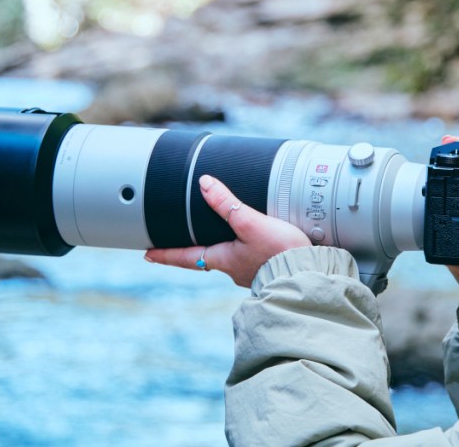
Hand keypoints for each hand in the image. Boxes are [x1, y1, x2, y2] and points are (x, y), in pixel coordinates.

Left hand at [144, 174, 311, 287]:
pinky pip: (251, 258)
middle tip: (183, 243)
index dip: (165, 254)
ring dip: (223, 249)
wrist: (310, 274)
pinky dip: (247, 250)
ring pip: (230, 258)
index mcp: (223, 259)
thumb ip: (227, 203)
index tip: (147, 254)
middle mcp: (234, 268)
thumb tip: (204, 183)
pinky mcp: (269, 269)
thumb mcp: (250, 223)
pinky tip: (258, 243)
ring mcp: (251, 271)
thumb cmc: (281, 253)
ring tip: (223, 236)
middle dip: (196, 250)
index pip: (186, 258)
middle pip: (207, 257)